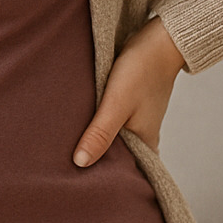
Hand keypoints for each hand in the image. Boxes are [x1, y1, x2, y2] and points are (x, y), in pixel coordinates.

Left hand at [72, 16, 184, 166]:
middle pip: (115, 156)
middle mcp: (143, 136)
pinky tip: (80, 124)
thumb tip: (80, 163)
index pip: (124, 173)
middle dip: (94, 160)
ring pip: (111, 138)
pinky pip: (110, 122)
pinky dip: (97, 124)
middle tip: (63, 168)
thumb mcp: (117, 104)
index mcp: (146, 144)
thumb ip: (100, 134)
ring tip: (65, 149)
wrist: (159, 39)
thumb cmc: (142, 70)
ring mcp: (137, 120)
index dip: (102, 177)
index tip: (77, 183)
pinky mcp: (129, 106)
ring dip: (94, 139)